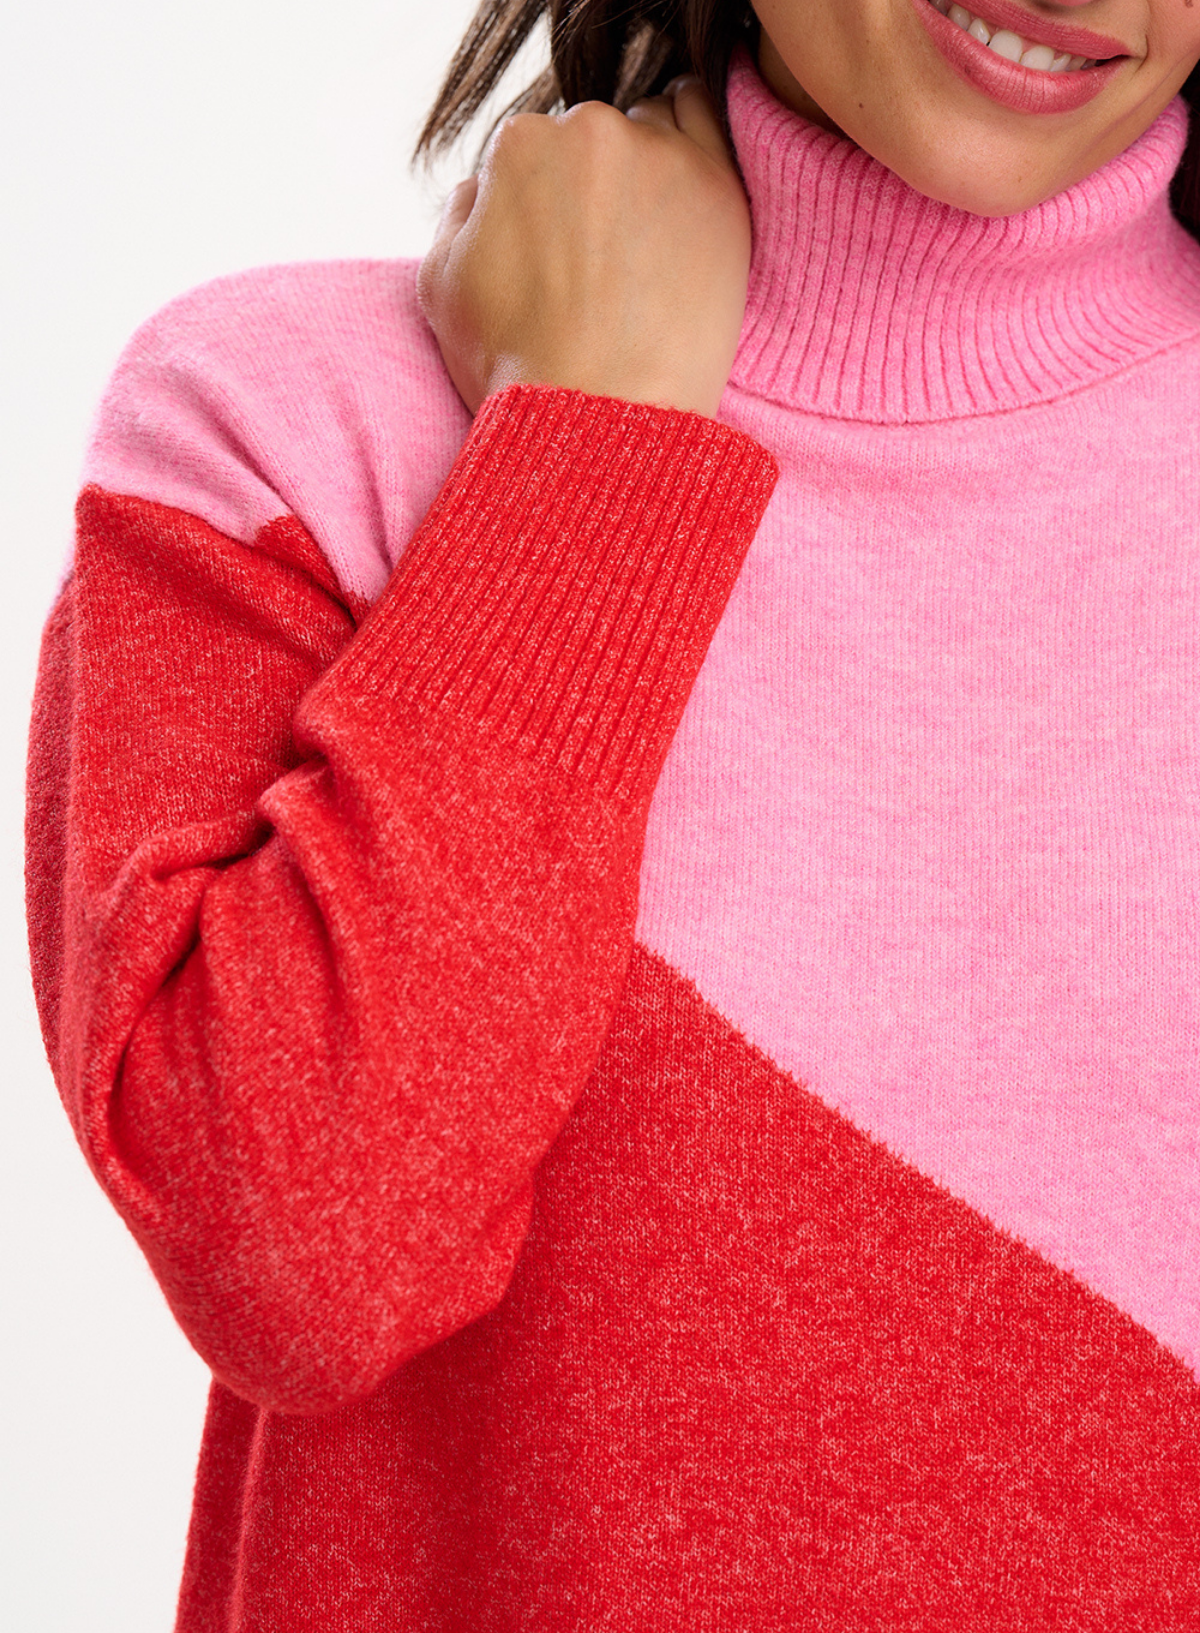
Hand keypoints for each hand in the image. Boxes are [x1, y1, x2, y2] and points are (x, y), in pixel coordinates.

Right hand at [416, 78, 751, 419]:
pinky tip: (683, 194)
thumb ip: (456, 213)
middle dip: (590, 185)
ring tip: (642, 249)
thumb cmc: (517, 368)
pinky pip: (706, 122)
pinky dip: (693, 147)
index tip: (556, 251)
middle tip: (599, 260)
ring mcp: (659, 154)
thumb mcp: (440, 285)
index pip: (530, 150)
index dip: (540, 203)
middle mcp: (588, 131)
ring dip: (644, 170)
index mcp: (517, 145)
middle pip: (590, 138)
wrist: (599, 423)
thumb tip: (482, 188)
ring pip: (649, 130)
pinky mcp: (717, 185)